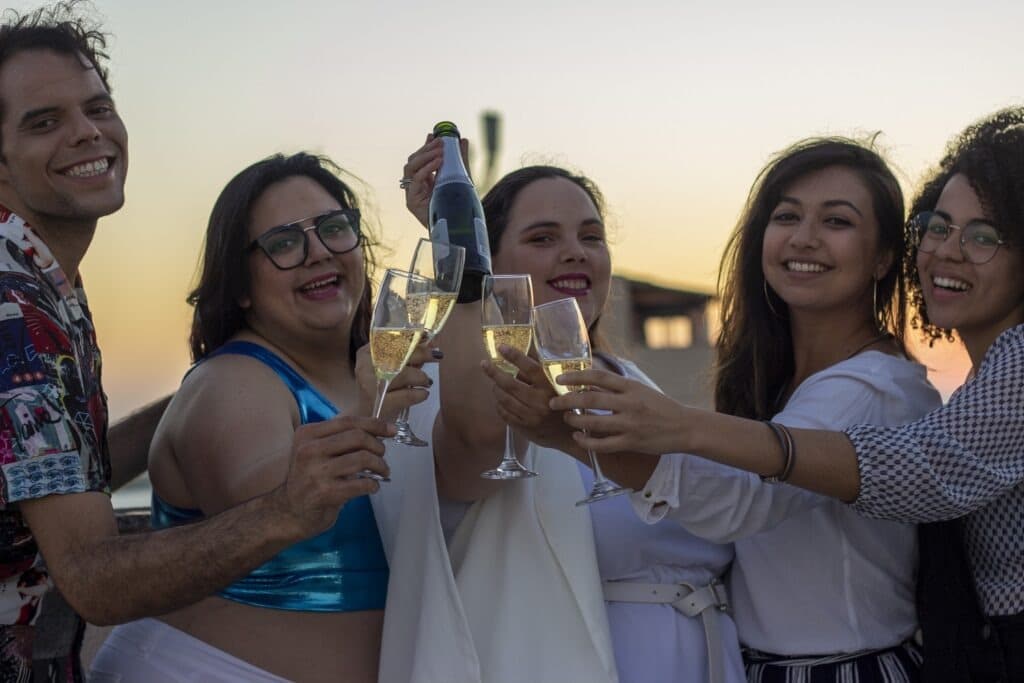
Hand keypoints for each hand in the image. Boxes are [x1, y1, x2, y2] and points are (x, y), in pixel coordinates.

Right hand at [277, 415, 393, 537]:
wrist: (288, 513)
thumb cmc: (308, 479)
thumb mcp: (316, 451)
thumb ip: (339, 438)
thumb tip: (378, 430)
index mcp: (308, 434)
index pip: (348, 421)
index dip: (375, 424)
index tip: (391, 430)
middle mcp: (309, 449)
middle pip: (358, 437)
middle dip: (378, 446)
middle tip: (382, 457)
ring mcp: (317, 472)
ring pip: (363, 458)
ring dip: (380, 465)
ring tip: (382, 472)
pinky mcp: (325, 493)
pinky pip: (361, 483)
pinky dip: (373, 484)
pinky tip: (372, 487)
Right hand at [355, 340, 435, 419]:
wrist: (366, 416)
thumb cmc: (381, 388)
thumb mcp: (391, 368)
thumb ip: (408, 356)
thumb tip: (432, 343)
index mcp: (366, 353)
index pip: (390, 339)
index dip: (412, 338)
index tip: (428, 339)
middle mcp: (365, 367)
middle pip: (398, 354)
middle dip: (422, 353)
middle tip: (437, 356)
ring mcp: (370, 386)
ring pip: (403, 374)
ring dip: (421, 376)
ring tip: (427, 381)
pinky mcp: (380, 404)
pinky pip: (406, 395)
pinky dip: (419, 393)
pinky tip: (424, 393)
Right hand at [402, 134, 470, 227]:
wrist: (457, 228)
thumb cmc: (458, 205)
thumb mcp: (460, 178)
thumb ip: (459, 160)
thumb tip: (463, 140)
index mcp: (424, 181)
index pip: (420, 159)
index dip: (425, 147)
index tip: (435, 136)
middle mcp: (415, 187)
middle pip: (413, 161)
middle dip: (426, 149)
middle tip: (441, 142)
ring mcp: (412, 194)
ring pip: (410, 167)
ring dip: (425, 156)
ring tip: (441, 152)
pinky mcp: (412, 202)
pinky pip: (415, 180)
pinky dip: (426, 168)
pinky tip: (438, 162)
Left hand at [482, 344, 573, 450]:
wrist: (568, 434)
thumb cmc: (562, 405)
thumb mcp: (557, 387)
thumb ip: (540, 373)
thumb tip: (522, 356)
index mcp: (550, 388)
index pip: (531, 368)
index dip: (515, 356)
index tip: (501, 347)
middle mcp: (540, 402)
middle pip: (510, 384)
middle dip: (494, 373)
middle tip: (484, 364)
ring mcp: (531, 417)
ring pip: (504, 399)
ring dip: (495, 389)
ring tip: (494, 383)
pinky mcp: (524, 428)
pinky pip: (504, 414)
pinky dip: (499, 404)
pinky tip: (499, 399)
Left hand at [549, 368, 689, 455]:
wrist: (685, 427)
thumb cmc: (661, 407)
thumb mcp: (640, 390)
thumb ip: (617, 388)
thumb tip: (589, 383)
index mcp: (631, 387)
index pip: (598, 377)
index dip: (576, 376)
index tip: (561, 379)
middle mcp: (629, 404)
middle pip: (590, 400)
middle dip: (567, 401)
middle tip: (554, 402)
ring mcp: (630, 425)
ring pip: (593, 423)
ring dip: (575, 421)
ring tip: (567, 418)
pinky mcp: (631, 443)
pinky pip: (602, 444)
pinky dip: (586, 441)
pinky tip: (578, 437)